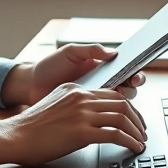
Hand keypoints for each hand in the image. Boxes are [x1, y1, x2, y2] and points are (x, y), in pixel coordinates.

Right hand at [0, 83, 147, 165]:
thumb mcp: (54, 105)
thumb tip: (88, 117)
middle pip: (122, 102)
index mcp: (75, 89)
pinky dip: (129, 141)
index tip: (134, 118)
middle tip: (142, 131)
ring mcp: (82, 113)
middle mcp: (81, 97)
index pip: (111, 93)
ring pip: (122, 117)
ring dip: (136, 131)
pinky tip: (133, 148)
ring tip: (141, 142)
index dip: (128, 107)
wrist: (15, 136)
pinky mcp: (82, 132)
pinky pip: (115, 134)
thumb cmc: (31, 127)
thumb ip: (72, 106)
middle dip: (137, 118)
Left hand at [22, 43, 146, 104]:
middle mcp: (102, 84)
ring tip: (123, 100)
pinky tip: (111, 114)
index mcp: (101, 68)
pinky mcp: (88, 115)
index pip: (125, 70)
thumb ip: (91, 50)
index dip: (134, 73)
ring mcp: (95, 100)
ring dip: (125, 104)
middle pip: (127, 87)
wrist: (31, 85)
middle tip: (132, 85)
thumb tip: (113, 52)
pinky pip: (105, 116)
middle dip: (133, 87)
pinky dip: (112, 117)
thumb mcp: (70, 52)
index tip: (136, 75)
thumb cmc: (50, 67)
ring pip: (119, 104)